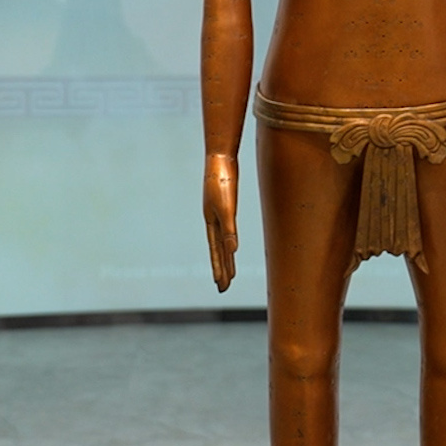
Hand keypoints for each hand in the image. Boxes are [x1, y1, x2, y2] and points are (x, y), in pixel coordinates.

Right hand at [203, 153, 238, 291]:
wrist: (221, 157)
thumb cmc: (222, 181)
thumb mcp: (226, 207)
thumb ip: (229, 228)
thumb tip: (233, 250)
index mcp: (212, 222)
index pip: (217, 251)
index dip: (219, 268)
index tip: (221, 285)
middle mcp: (213, 220)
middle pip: (218, 250)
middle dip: (221, 270)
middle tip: (223, 289)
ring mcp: (218, 212)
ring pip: (223, 240)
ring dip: (226, 258)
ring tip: (229, 273)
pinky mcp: (225, 204)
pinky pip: (227, 229)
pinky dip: (229, 240)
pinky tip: (232, 244)